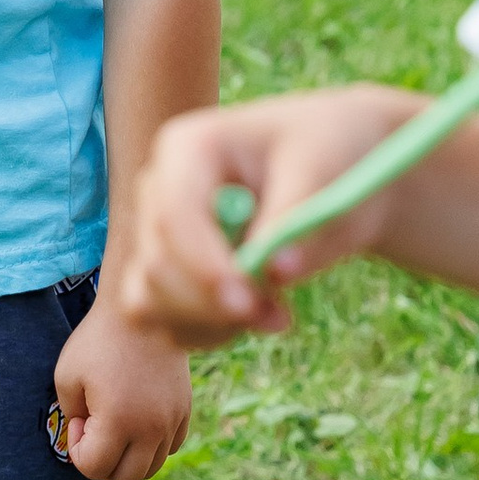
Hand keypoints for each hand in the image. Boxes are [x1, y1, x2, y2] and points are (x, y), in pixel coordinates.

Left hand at [54, 291, 193, 479]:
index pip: (94, 468)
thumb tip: (87, 440)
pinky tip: (137, 416)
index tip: (79, 419)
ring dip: (128, 457)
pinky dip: (151, 444)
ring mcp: (172, 421)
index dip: (78, 450)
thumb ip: (71, 417)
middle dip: (103, 464)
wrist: (143, 309)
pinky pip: (169, 448)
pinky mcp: (185, 411)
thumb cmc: (98, 341)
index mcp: (119, 421)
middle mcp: (151, 428)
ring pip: (151, 468)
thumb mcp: (67, 377)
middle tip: (95, 429)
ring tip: (116, 424)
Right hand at [119, 85, 422, 345]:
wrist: (330, 167)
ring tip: (274, 314)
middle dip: (211, 305)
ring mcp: (155, 232)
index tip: (248, 305)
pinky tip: (254, 315)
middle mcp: (159, 189)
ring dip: (208, 324)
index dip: (202, 267)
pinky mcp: (162, 270)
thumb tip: (277, 272)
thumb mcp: (323, 174)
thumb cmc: (327, 157)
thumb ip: (297, 222)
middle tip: (280, 318)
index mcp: (188, 147)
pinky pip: (160, 321)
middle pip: (157, 265)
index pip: (174, 215)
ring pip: (148, 301)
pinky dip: (206, 332)